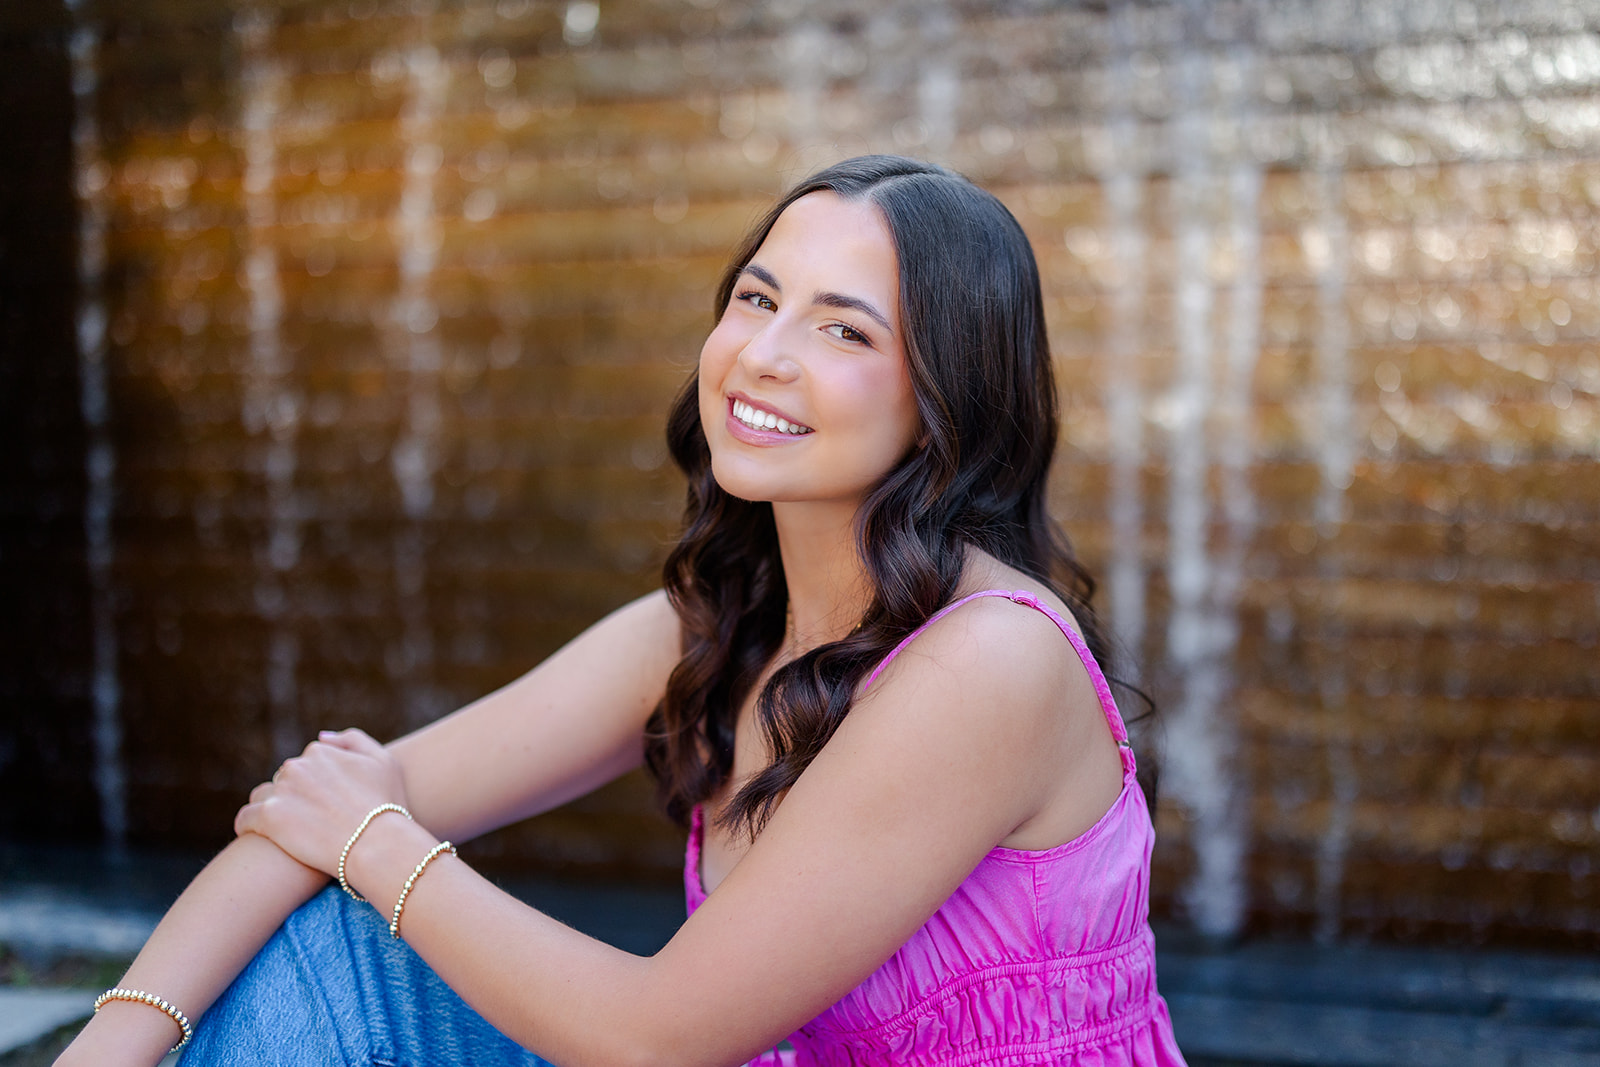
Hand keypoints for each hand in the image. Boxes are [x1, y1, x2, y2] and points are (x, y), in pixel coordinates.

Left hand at [235, 728, 408, 877]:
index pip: (305, 765)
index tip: (325, 806)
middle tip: (311, 824)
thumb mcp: (384, 761)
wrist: (379, 844)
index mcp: (320, 751)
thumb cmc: (387, 806)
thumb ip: (353, 740)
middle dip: (293, 798)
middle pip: (283, 781)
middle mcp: (297, 765)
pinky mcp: (268, 817)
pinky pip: (245, 819)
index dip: (315, 787)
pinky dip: (250, 827)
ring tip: (288, 833)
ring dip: (270, 811)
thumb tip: (320, 737)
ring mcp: (281, 790)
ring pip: (262, 797)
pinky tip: (264, 840)